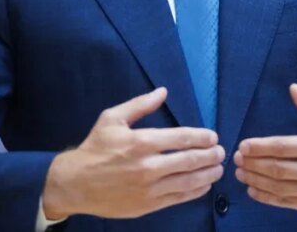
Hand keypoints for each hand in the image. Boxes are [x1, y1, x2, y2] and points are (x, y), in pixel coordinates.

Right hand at [42, 87, 224, 219]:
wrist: (75, 183)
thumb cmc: (95, 148)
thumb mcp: (112, 118)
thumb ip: (140, 105)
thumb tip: (163, 91)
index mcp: (140, 142)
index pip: (181, 138)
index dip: (202, 137)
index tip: (212, 136)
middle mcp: (147, 167)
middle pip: (190, 160)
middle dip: (210, 155)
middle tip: (221, 152)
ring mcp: (149, 189)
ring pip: (188, 181)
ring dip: (208, 174)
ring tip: (218, 168)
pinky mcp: (148, 205)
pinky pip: (178, 198)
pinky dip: (195, 191)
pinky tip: (204, 185)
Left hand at [234, 83, 296, 215]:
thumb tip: (293, 88)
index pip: (285, 147)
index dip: (261, 147)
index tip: (243, 146)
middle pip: (279, 169)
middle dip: (253, 164)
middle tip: (236, 159)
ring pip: (280, 187)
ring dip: (256, 181)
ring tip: (241, 173)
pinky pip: (288, 202)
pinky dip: (268, 198)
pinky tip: (254, 190)